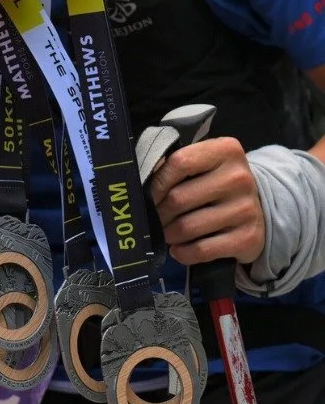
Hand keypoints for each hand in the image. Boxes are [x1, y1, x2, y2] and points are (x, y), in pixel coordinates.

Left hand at [151, 136, 265, 265]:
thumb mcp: (204, 164)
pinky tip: (178, 249)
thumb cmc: (219, 181)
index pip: (180, 163)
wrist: (260, 208)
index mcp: (226, 151)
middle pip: (179, 198)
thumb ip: (177, 166)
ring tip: (165, 233)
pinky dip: (183, 252)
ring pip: (188, 227)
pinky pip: (203, 250)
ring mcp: (246, 209)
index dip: (157, 182)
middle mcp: (239, 178)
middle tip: (153, 218)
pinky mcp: (248, 238)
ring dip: (168, 234)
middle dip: (159, 213)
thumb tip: (144, 183)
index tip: (148, 194)